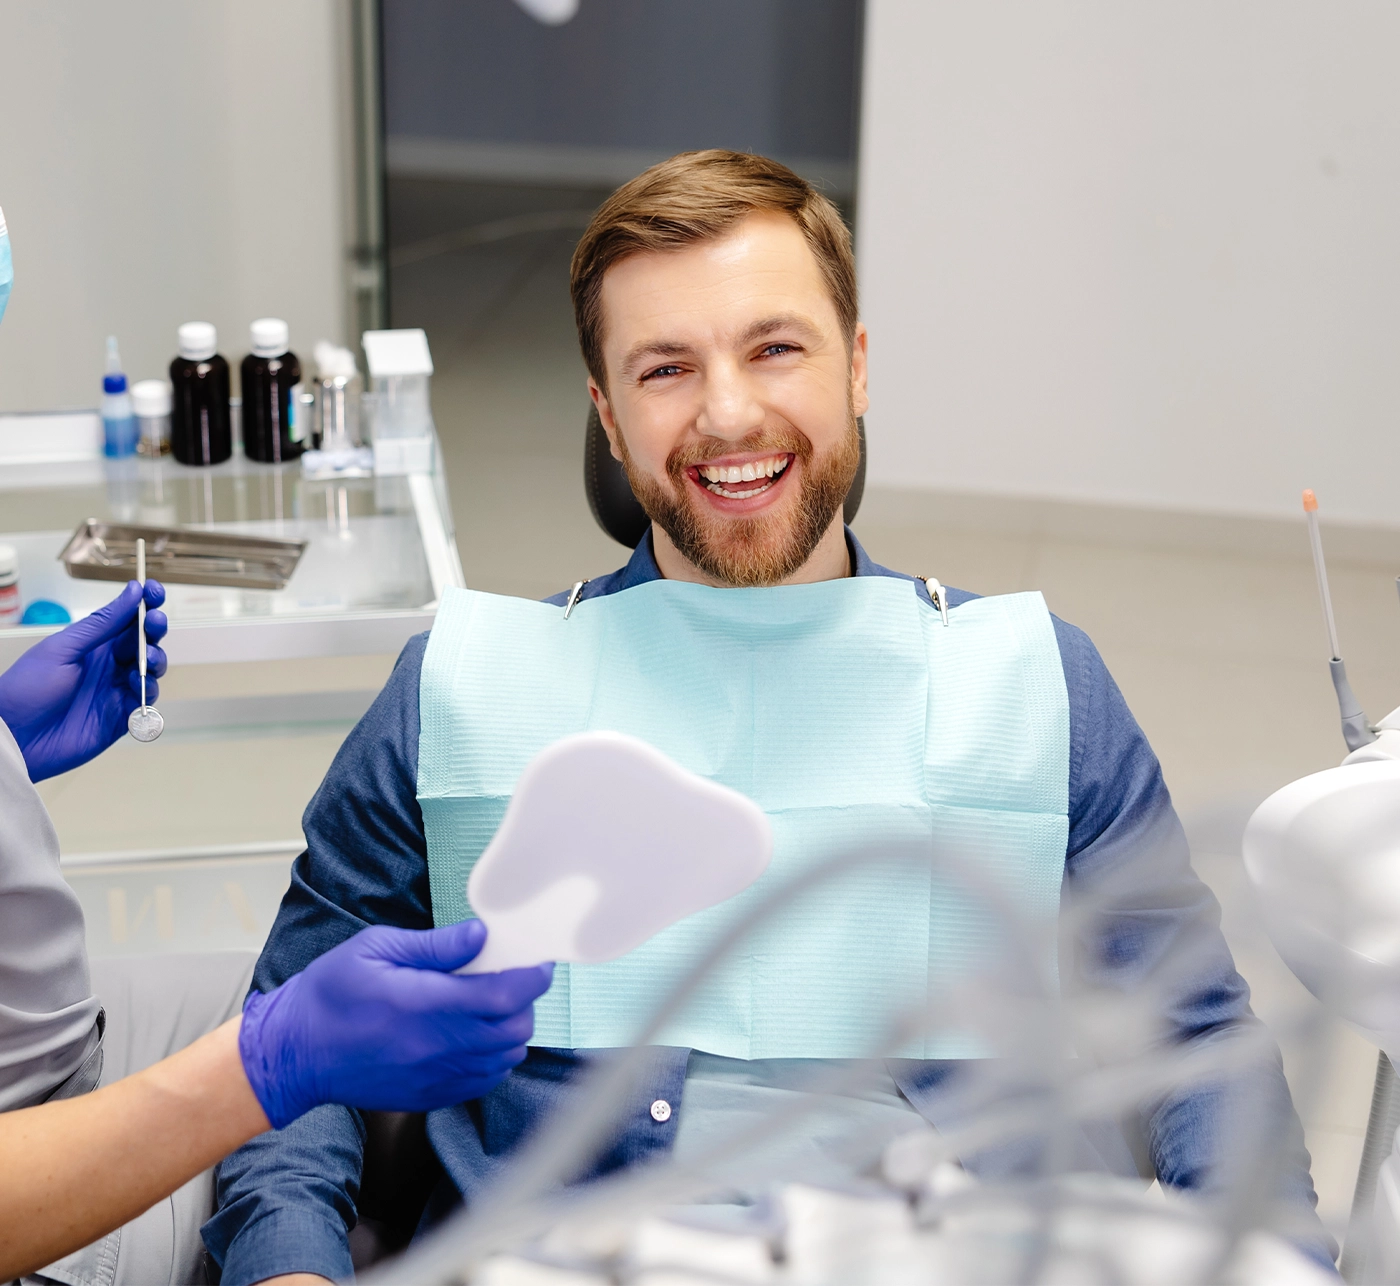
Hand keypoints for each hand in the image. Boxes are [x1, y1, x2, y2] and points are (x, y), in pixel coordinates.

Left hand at [0, 580, 167, 780]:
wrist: (15, 737)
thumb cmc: (27, 688)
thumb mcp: (64, 648)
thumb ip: (102, 623)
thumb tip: (133, 592)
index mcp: (93, 644)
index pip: (127, 618)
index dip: (145, 603)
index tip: (155, 590)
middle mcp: (108, 665)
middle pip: (144, 641)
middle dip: (155, 629)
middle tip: (155, 623)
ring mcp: (116, 690)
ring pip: (151, 670)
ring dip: (155, 660)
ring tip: (145, 660)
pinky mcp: (121, 717)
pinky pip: (147, 701)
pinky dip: (149, 692)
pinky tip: (136, 686)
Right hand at [238, 920, 553, 1127]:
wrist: (293, 1054)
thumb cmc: (330, 994)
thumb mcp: (375, 949)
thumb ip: (435, 945)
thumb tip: (481, 935)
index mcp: (424, 1004)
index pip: (504, 995)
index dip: (532, 977)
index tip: (539, 961)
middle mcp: (436, 1045)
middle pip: (513, 1029)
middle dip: (526, 1001)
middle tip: (516, 978)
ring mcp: (435, 1076)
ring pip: (504, 1058)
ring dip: (512, 1030)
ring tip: (496, 1005)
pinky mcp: (429, 1095)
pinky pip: (484, 1081)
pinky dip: (495, 1057)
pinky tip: (478, 1036)